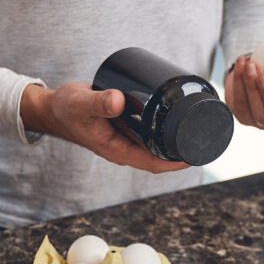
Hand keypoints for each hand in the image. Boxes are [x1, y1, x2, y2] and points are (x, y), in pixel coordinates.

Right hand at [20, 83, 188, 173]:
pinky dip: (166, 125)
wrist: (55, 107)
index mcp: (117, 150)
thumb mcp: (81, 104)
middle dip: (184, 149)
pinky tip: (181, 115)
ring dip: (178, 137)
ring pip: (157, 142)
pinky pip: (151, 130)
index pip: (153, 163)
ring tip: (201, 123)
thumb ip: (98, 102)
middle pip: (161, 155)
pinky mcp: (127, 126)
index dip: (176, 162)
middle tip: (208, 135)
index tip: (197, 155)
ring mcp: (127, 137)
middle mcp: (125, 147)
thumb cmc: (66, 109)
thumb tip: (119, 100)